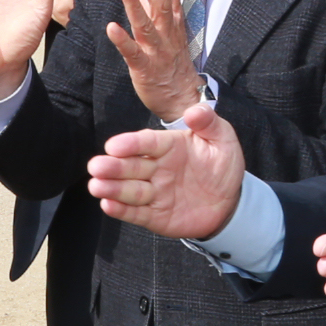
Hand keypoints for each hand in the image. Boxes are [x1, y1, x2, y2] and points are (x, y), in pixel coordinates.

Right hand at [85, 100, 247, 240]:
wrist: (230, 202)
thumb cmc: (223, 166)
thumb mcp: (223, 139)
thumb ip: (209, 123)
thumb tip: (194, 111)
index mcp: (168, 146)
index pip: (146, 143)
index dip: (130, 144)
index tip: (114, 146)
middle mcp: (156, 168)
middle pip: (130, 167)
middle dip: (112, 167)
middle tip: (96, 167)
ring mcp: (154, 192)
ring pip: (129, 190)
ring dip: (112, 188)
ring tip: (96, 186)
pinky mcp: (155, 215)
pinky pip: (137, 213)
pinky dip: (122, 210)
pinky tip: (108, 205)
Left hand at [106, 0, 202, 120]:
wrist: (182, 98)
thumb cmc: (173, 61)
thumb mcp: (171, 30)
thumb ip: (159, 6)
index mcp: (174, 22)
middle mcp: (168, 33)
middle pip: (160, 3)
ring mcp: (157, 50)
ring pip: (147, 26)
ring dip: (135, 7)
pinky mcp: (144, 68)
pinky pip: (132, 53)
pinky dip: (122, 41)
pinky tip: (111, 27)